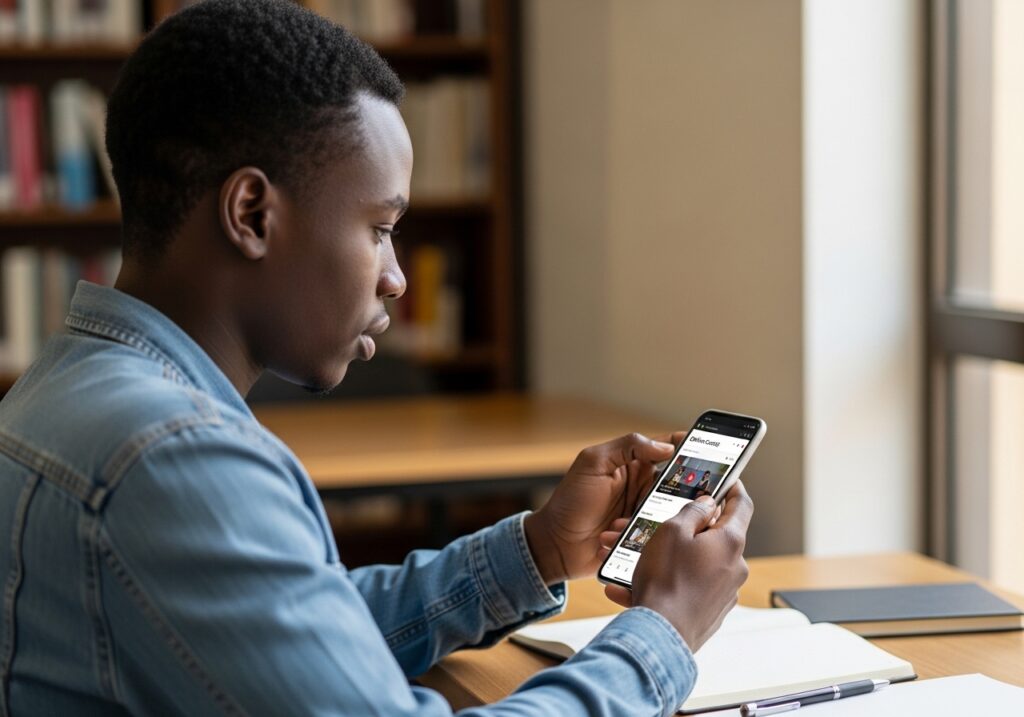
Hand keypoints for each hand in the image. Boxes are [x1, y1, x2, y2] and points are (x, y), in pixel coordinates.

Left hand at [523, 432, 680, 584]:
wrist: (555, 544)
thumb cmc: (570, 500)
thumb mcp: (593, 463)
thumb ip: (627, 446)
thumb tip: (665, 447)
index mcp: (634, 465)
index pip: (669, 450)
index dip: (690, 447)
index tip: (710, 450)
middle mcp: (644, 488)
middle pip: (680, 484)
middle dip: (685, 490)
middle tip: (681, 495)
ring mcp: (646, 514)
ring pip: (673, 512)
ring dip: (655, 517)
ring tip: (622, 519)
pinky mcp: (645, 538)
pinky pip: (661, 536)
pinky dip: (646, 537)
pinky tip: (616, 535)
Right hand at [612, 481, 752, 651]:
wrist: (662, 636)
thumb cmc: (666, 582)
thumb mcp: (672, 532)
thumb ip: (692, 512)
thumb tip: (707, 503)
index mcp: (730, 542)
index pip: (741, 505)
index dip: (734, 488)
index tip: (727, 480)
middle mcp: (735, 567)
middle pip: (716, 536)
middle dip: (689, 529)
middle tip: (663, 525)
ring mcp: (725, 592)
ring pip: (698, 564)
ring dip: (671, 560)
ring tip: (637, 563)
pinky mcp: (711, 612)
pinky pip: (690, 588)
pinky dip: (668, 584)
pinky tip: (634, 589)